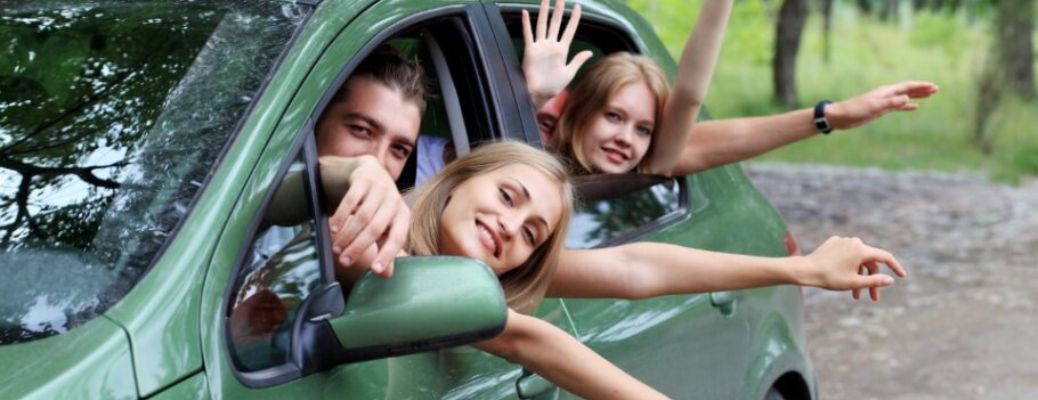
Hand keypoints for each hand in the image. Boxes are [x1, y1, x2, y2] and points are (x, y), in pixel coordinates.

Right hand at [323, 155, 408, 277]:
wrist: (367, 170)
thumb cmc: (377, 205)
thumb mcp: (384, 225)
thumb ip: (385, 248)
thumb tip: (386, 276)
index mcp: (403, 215)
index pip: (398, 238)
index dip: (387, 254)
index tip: (374, 270)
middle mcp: (394, 201)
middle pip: (376, 228)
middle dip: (358, 247)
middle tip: (344, 261)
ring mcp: (380, 187)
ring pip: (362, 215)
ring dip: (347, 234)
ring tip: (336, 248)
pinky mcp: (364, 178)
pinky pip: (351, 200)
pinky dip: (341, 216)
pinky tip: (333, 228)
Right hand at [522, 0, 591, 107]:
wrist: (539, 94)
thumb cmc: (553, 86)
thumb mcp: (569, 73)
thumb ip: (578, 60)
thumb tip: (589, 52)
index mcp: (562, 50)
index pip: (569, 30)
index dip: (574, 19)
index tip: (578, 7)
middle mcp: (551, 45)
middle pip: (555, 24)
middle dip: (559, 11)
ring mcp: (540, 47)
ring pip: (542, 25)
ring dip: (544, 12)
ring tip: (546, 0)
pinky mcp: (530, 50)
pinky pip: (528, 34)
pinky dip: (526, 24)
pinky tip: (526, 13)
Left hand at [802, 236, 907, 300]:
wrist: (805, 270)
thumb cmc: (830, 277)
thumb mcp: (855, 282)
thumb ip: (875, 281)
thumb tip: (890, 280)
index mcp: (861, 249)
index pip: (885, 257)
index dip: (895, 267)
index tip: (902, 276)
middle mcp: (854, 242)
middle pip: (869, 262)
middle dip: (872, 280)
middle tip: (873, 298)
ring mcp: (843, 241)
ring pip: (857, 261)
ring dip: (860, 277)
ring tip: (855, 295)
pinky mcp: (833, 243)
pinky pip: (847, 256)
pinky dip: (849, 268)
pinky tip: (843, 280)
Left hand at [826, 81, 938, 129]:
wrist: (840, 116)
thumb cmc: (855, 110)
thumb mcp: (874, 107)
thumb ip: (890, 103)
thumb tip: (907, 98)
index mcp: (886, 91)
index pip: (907, 86)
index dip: (921, 86)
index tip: (933, 86)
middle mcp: (886, 94)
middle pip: (908, 89)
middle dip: (922, 89)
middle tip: (936, 89)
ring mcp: (884, 101)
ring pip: (904, 96)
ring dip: (917, 95)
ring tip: (930, 95)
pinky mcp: (880, 109)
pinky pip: (898, 105)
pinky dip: (907, 105)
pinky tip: (914, 107)